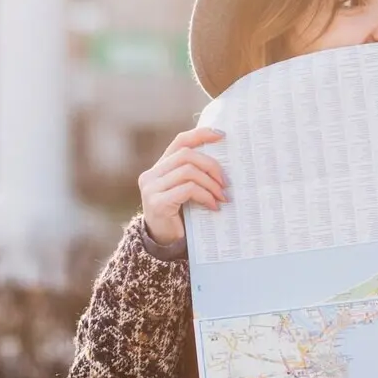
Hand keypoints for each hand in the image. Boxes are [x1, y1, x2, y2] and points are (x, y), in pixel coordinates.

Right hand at [139, 128, 228, 244]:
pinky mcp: (157, 202)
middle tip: (226, 182)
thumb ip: (195, 175)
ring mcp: (151, 188)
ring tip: (222, 196)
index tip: (222, 135)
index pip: (180, 142)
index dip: (201, 134)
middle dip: (211, 166)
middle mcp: (151, 174)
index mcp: (159, 167)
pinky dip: (205, 196)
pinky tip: (214, 206)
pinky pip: (187, 189)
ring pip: (188, 171)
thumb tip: (226, 163)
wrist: (164, 243)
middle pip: (186, 155)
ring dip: (210, 184)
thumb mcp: (187, 191)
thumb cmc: (180, 216)